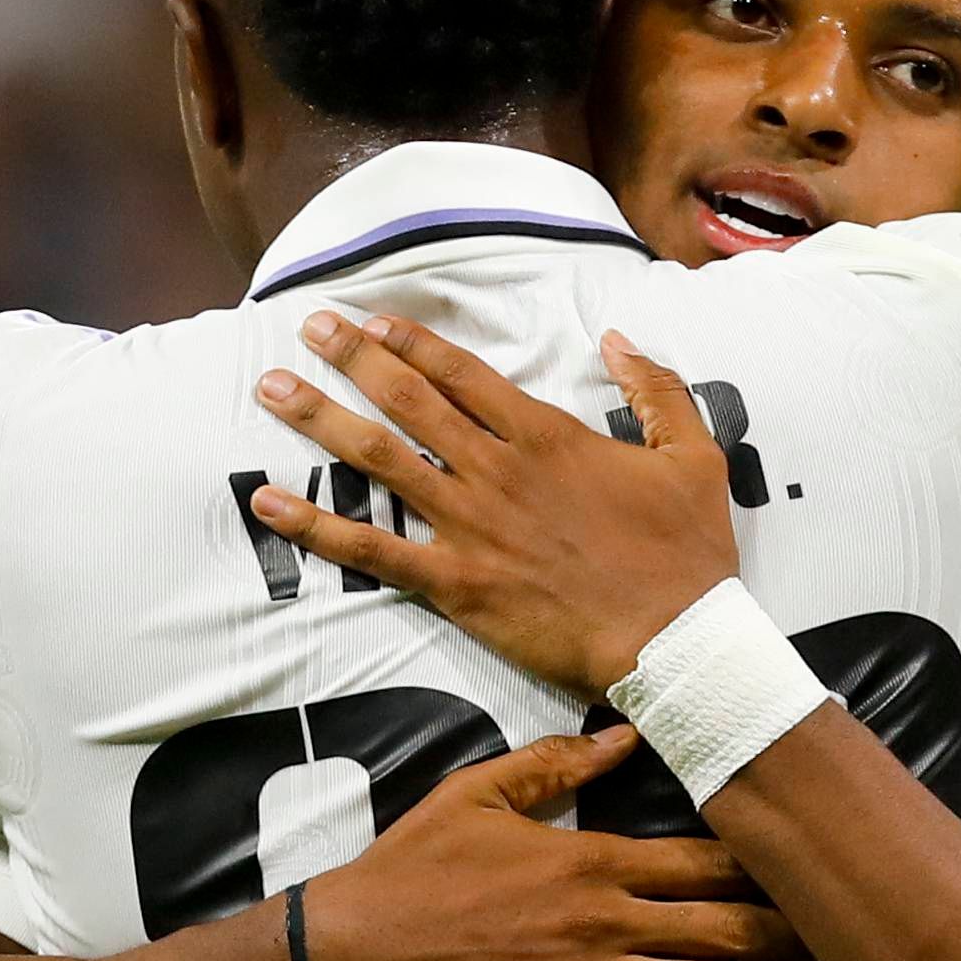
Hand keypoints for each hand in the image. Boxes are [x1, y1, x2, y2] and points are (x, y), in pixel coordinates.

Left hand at [251, 313, 736, 696]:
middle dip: (351, 358)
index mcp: (546, 435)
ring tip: (271, 388)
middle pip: (407, 399)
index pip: (462, 373)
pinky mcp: (454, 584)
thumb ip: (656, 389)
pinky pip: (370, 550)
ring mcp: (469, 525)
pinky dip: (315, 526)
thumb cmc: (687, 552)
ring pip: (377, 460)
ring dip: (319, 418)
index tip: (372, 321)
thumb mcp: (693, 455)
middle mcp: (496, 470)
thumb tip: (618, 338)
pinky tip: (268, 501)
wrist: (676, 638)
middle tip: (309, 329)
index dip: (411, 341)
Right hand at [306, 726, 835, 960]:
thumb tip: (625, 730)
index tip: (830, 860)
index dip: (775, 862)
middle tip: (871, 938)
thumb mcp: (477, 791)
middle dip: (805, 933)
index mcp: (595, 860)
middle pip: (730, 927)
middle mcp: (609, 924)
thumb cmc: (412, 867)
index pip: (708, 860)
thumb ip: (555, 761)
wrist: (353, 951)